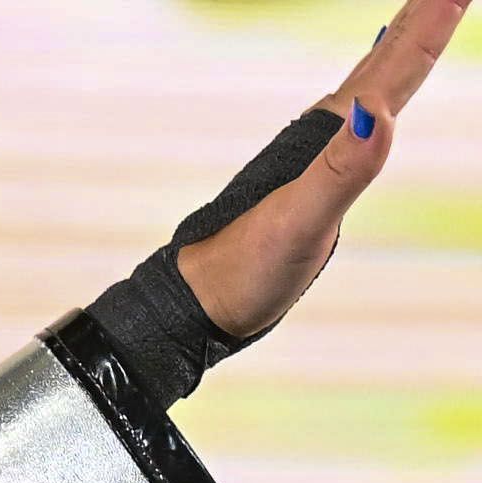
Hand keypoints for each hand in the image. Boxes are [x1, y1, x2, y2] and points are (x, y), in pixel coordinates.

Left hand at [181, 3, 464, 342]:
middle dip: (421, 16)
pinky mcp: (318, 178)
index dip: (431, 23)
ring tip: (426, 12)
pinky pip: (360, 118)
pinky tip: (375, 95)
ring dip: (404, 41)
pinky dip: (379, 91)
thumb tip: (378, 113)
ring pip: (374, 82)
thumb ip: (342, 168)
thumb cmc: (248, 267)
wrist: (203, 301)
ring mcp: (323, 154)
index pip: (395, 68)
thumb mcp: (301, 220)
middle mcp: (328, 134)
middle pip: (386, 61)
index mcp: (333, 135)